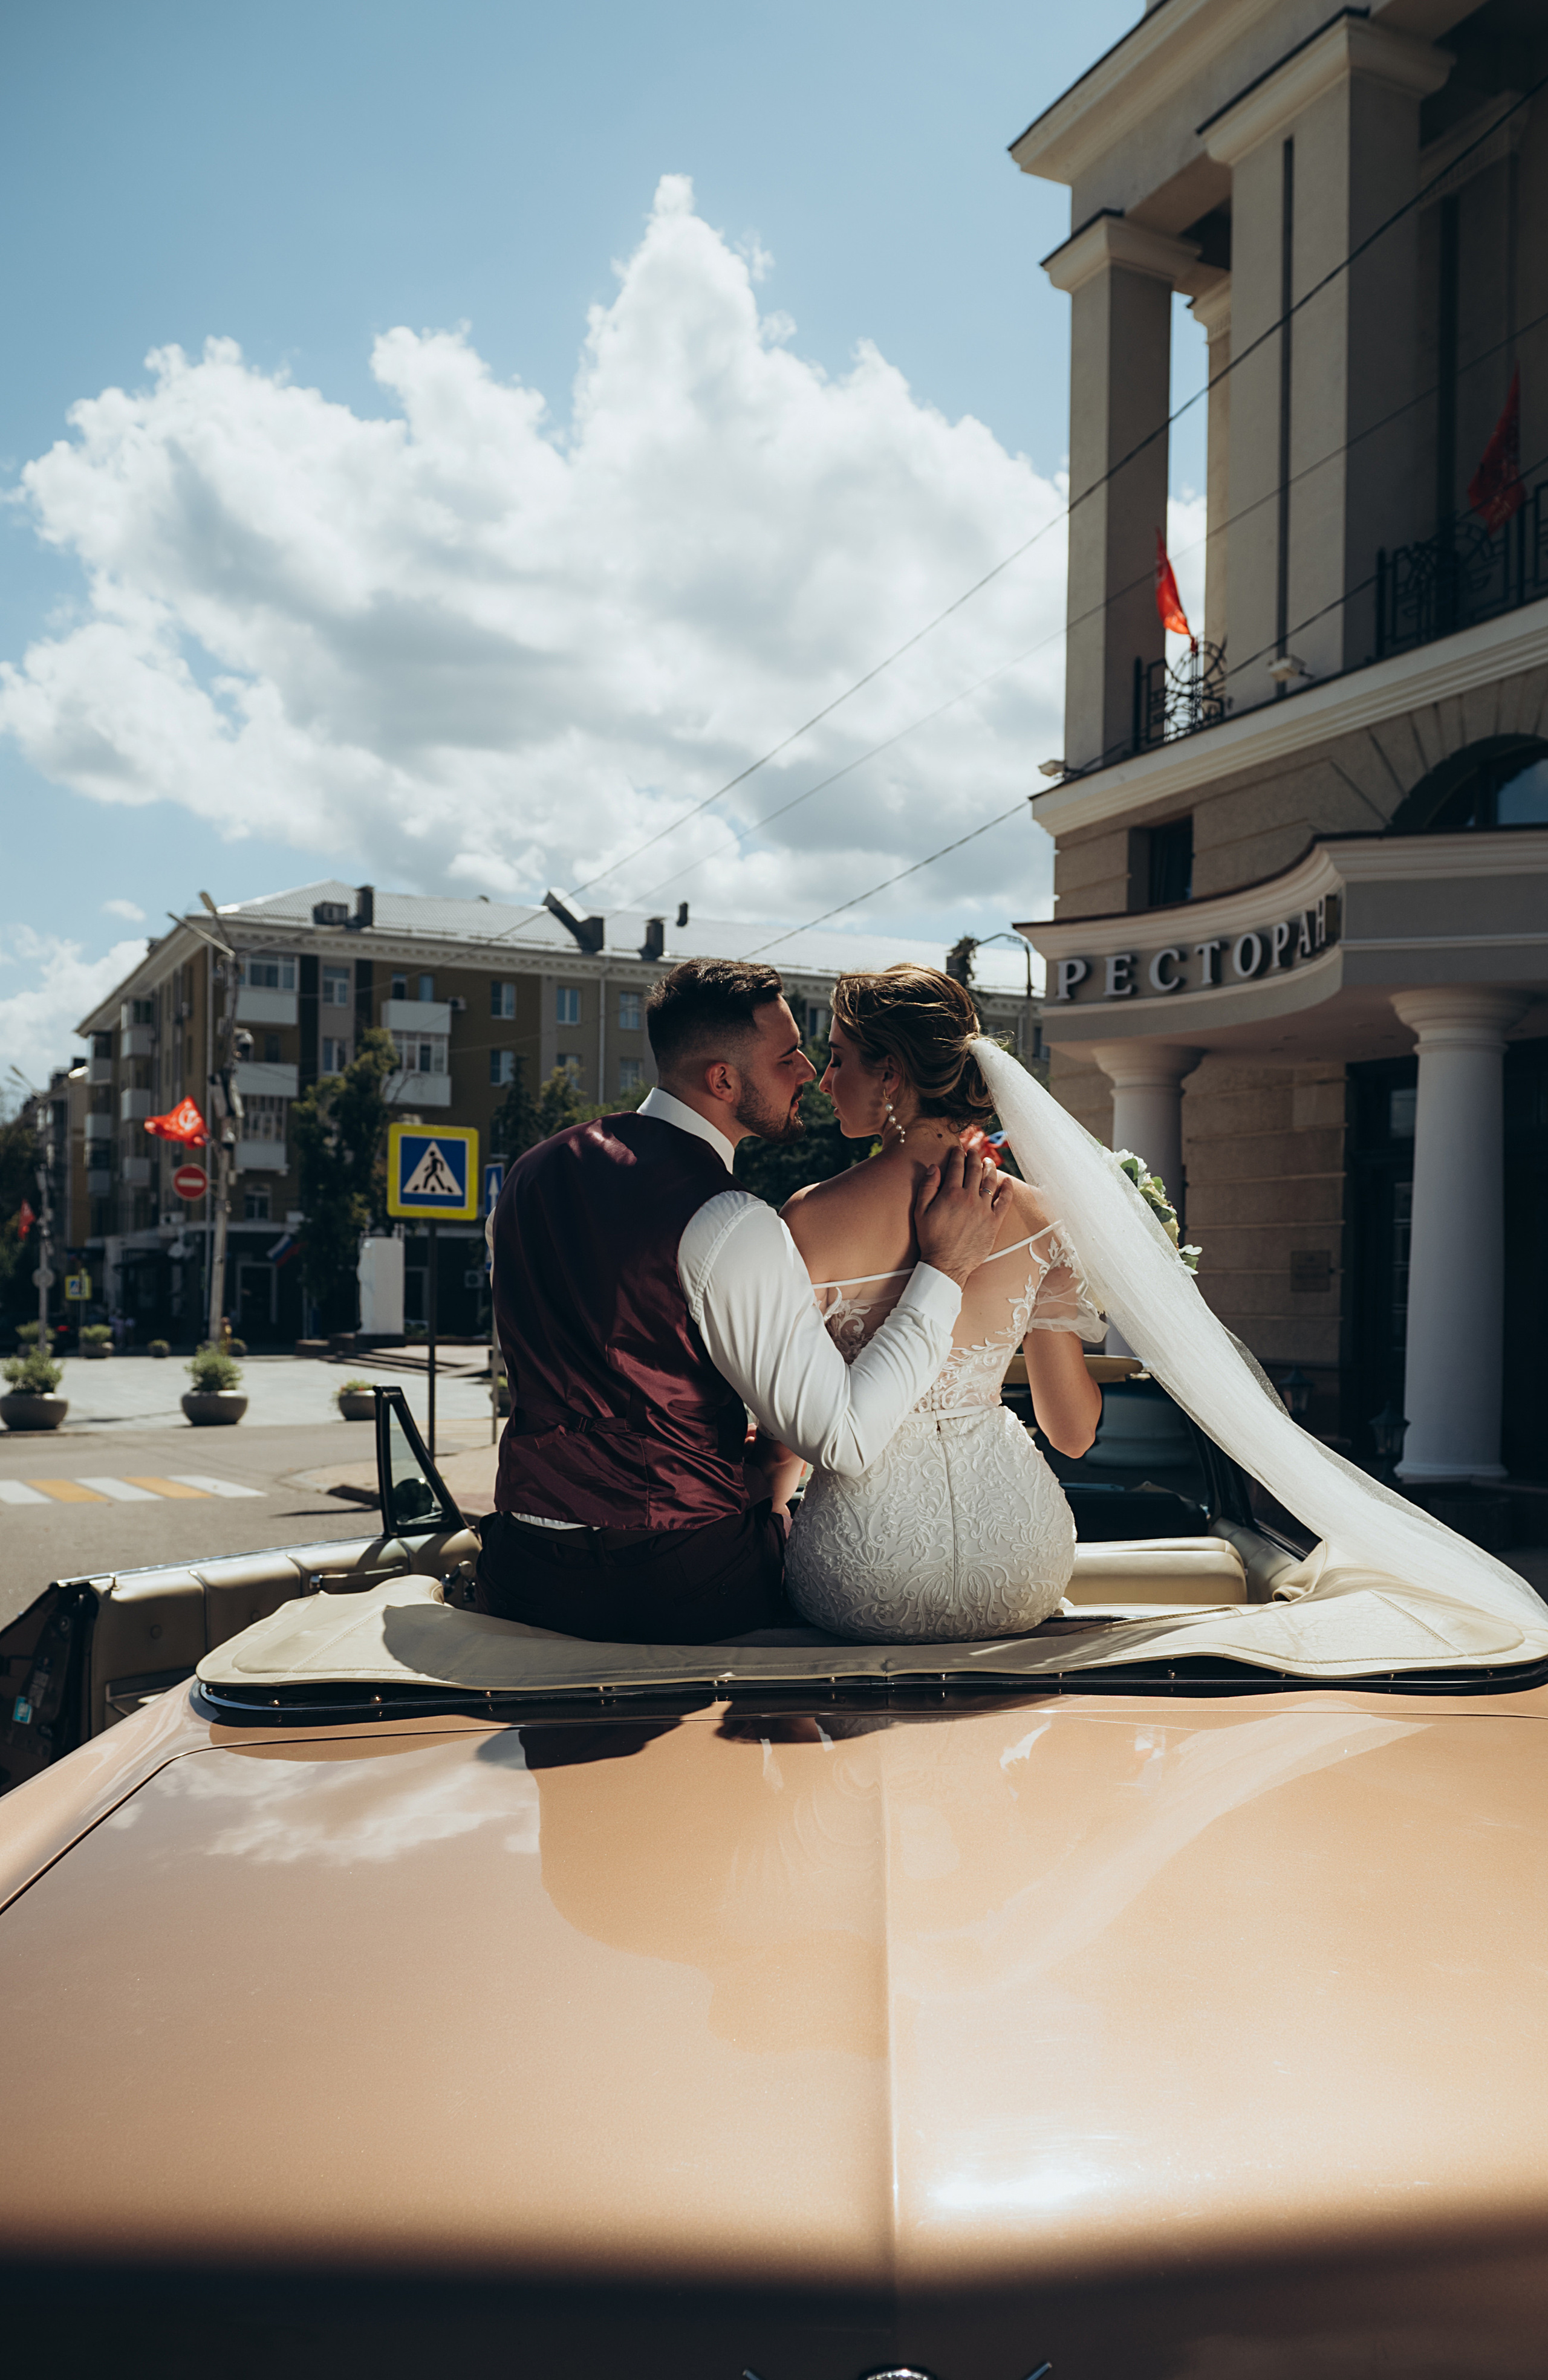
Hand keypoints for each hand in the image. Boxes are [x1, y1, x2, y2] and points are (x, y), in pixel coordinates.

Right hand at [912, 1145, 1011, 1286]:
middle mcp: (969, 1198)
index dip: (957, 1155)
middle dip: (974, 1157)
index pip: (956, 1167)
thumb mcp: (920, 1211)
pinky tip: (1007, 1181)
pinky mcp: (994, 1222)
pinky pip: (1004, 1201)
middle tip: (973, 1151)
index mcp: (950, 1193)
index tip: (958, 1149)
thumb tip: (933, 1167)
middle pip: (974, 1170)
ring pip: (990, 1182)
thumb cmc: (930, 1238)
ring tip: (988, 1161)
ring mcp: (984, 1209)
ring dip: (990, 1168)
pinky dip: (1007, 1189)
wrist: (946, 1263)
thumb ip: (927, 1187)